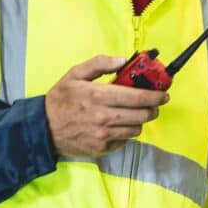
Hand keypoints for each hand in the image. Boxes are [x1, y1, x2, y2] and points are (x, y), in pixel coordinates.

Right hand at [45, 55, 169, 157]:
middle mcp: (103, 117)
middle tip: (153, 104)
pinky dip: (126, 132)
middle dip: (153, 108)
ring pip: (136, 129)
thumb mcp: (75, 74)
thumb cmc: (60, 100)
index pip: (137, 97)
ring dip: (140, 120)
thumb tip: (123, 60)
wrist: (43, 128)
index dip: (156, 96)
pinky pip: (125, 140)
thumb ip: (100, 63)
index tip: (164, 94)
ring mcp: (103, 134)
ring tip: (133, 113)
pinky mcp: (102, 148)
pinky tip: (118, 124)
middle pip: (142, 115)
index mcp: (98, 96)